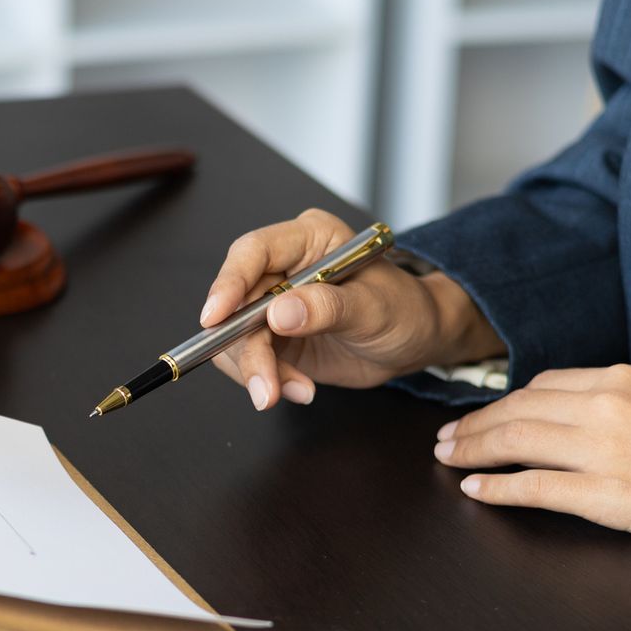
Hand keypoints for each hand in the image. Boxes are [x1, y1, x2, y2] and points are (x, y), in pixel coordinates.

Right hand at [201, 209, 504, 409]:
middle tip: (265, 388)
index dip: (229, 283)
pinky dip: (269, 381)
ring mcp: (273, 304)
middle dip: (246, 349)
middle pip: (236, 302)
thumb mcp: (375, 310)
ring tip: (296, 391)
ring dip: (258, 372)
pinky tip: (300, 390)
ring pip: (235, 337)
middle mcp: (283, 268)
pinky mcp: (272, 337)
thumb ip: (328, 308)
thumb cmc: (405, 311)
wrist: (415, 342)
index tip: (215, 318)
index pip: (253, 252)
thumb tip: (278, 313)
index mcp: (308, 239)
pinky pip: (248, 360)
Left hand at [434, 364, 630, 551]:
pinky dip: (497, 487)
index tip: (479, 415)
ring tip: (447, 458)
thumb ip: (621, 405)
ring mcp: (604, 451)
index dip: (501, 402)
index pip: (542, 385)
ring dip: (472, 450)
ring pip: (516, 441)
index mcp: (622, 380)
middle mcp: (606, 406)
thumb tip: (577, 417)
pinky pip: (535, 487)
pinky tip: (474, 489)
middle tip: (444, 438)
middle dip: (473, 425)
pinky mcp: (609, 495)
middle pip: (517, 410)